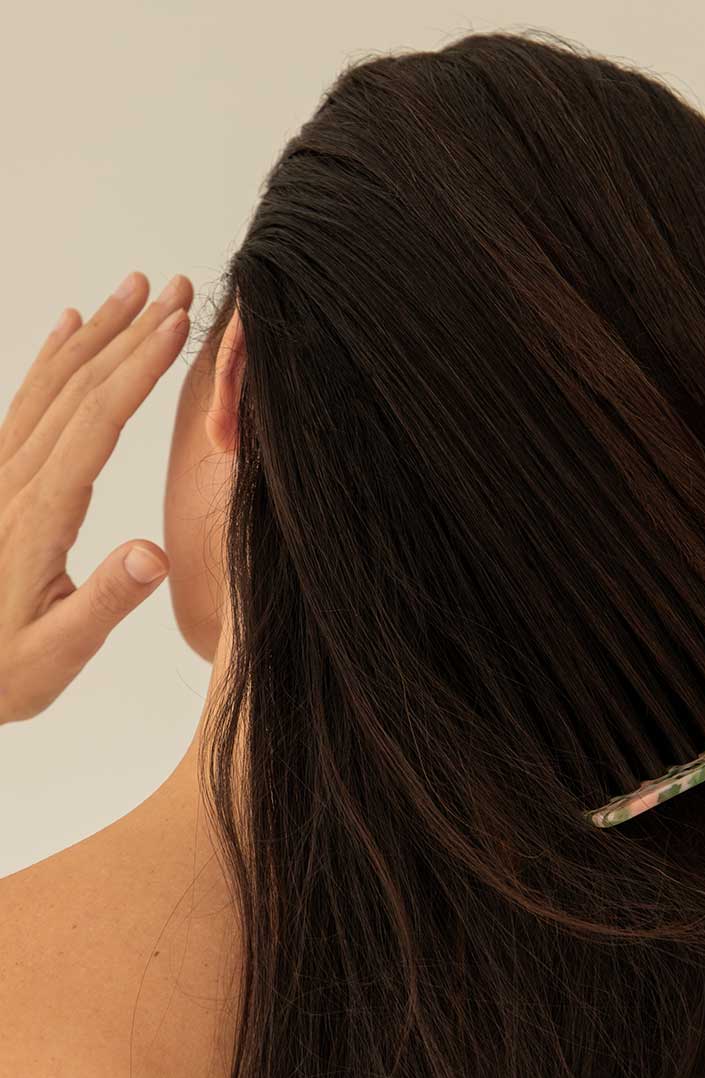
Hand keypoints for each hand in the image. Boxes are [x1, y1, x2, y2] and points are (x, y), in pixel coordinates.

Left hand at [0, 270, 191, 724]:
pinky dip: (51, 356)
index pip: (97, 422)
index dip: (140, 367)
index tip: (178, 324)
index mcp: (39, 513)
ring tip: (133, 289)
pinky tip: (69, 327)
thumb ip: (103, 601)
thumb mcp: (54, 654)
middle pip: (79, 385)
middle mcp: (16, 479)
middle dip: (131, 330)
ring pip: (53, 383)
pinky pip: (25, 400)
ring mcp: (2, 472)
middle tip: (175, 287)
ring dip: (97, 332)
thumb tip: (152, 555)